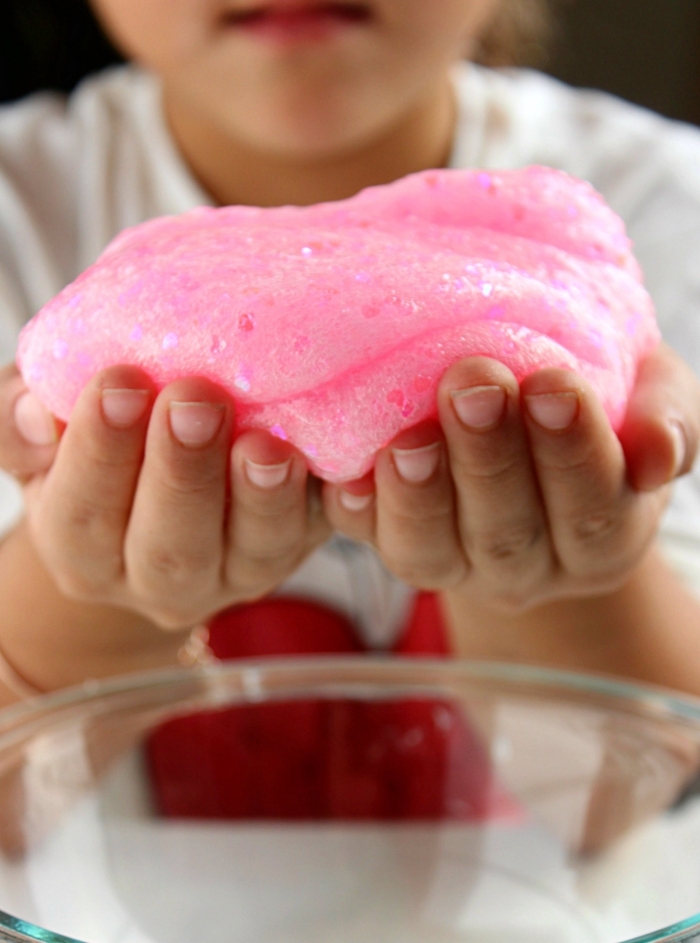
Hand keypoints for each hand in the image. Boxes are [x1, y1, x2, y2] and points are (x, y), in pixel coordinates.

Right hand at [5, 365, 328, 629]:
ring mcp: (234, 573)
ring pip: (250, 553)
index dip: (99, 453)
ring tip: (265, 443)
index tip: (121, 383)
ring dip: (259, 498)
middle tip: (195, 401)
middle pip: (168, 546)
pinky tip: (336, 461)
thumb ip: (22, 419)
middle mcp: (157, 578)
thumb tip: (37, 411)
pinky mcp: (295, 549)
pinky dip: (327, 501)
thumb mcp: (51, 432)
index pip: (81, 515)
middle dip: (182, 474)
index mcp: (84, 551)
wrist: (167, 487)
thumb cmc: (104, 447)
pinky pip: (316, 535)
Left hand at [323, 344, 699, 612]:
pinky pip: (364, 538)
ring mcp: (450, 561)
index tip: (555, 384)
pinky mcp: (387, 541)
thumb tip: (659, 452)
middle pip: (506, 532)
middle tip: (474, 383)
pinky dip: (354, 508)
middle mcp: (524, 565)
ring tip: (409, 437)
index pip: (593, 510)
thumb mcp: (648, 400)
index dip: (573, 453)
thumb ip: (665, 420)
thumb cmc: (597, 408)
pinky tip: (346, 473)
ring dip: (418, 494)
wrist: (529, 425)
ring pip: (430, 550)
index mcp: (598, 539)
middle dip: (489, 459)